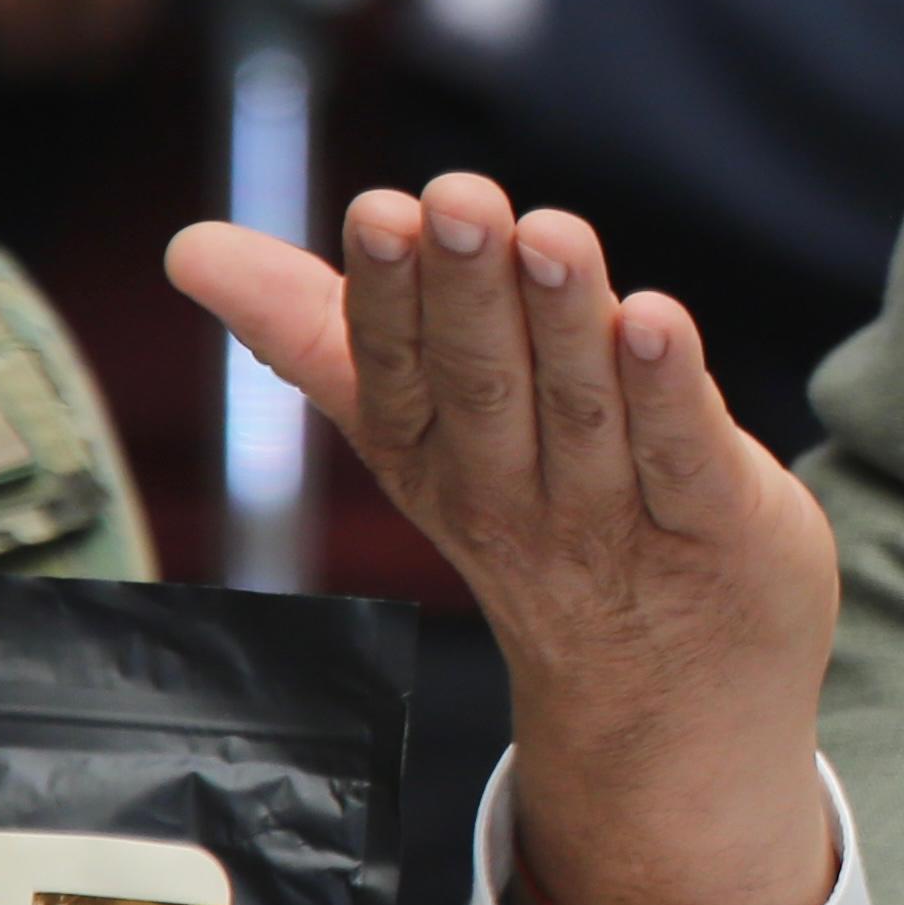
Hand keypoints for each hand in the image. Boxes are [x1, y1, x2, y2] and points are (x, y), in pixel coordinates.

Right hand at [169, 177, 842, 904]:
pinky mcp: (714, 527)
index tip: (380, 211)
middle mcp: (513, 493)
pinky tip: (658, 319)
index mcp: (433, 460)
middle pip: (485, 385)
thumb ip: (325, 334)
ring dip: (567, 320)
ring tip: (554, 233)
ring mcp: (614, 519)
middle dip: (470, 292)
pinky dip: (670, 391)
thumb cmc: (544, 525)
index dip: (388, 296)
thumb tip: (189, 249)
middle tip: (460, 198)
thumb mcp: (424, 438)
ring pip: (584, 410)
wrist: (669, 706)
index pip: (397, 373)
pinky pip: (683, 457)